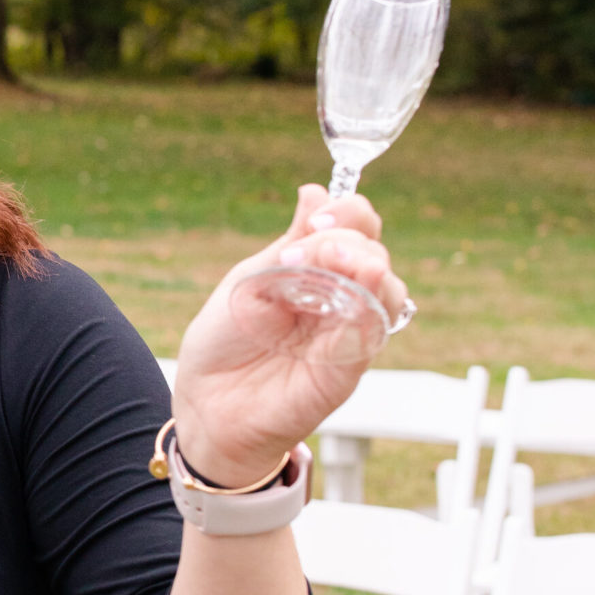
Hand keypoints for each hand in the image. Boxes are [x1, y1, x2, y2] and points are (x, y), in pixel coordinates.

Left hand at [169, 185, 407, 486]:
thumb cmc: (226, 342)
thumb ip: (289, 243)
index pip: (357, 227)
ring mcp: (349, 331)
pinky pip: (373, 330)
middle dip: (346, 236)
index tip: (316, 216)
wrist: (206, 403)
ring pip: (388, 288)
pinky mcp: (348, 367)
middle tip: (306, 247)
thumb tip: (315, 191)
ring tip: (326, 263)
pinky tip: (347, 296)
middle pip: (374, 250)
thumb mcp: (252, 280)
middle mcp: (341, 297)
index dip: (347, 211)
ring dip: (363, 265)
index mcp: (318, 269)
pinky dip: (367, 306)